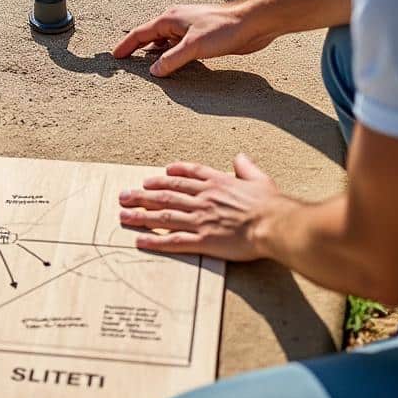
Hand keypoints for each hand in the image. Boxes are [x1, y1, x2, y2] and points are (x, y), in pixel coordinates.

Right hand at [112, 3, 272, 76]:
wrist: (252, 23)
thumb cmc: (225, 28)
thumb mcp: (193, 47)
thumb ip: (171, 60)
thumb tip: (154, 71)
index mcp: (170, 19)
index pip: (141, 33)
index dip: (126, 45)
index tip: (116, 56)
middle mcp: (178, 22)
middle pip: (151, 36)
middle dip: (138, 49)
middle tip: (128, 62)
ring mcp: (190, 29)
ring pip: (166, 42)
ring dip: (156, 53)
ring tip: (148, 67)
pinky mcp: (202, 37)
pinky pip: (179, 47)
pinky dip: (172, 56)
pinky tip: (174, 65)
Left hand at [117, 154, 294, 260]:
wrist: (275, 223)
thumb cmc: (271, 204)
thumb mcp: (259, 178)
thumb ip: (246, 167)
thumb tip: (240, 157)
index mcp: (216, 183)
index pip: (185, 176)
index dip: (166, 176)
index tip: (151, 177)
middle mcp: (203, 199)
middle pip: (166, 194)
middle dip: (142, 195)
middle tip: (124, 196)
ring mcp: (201, 219)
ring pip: (163, 215)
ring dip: (141, 215)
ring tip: (123, 215)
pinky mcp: (203, 240)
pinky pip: (174, 240)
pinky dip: (155, 241)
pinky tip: (140, 240)